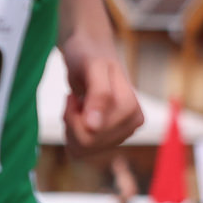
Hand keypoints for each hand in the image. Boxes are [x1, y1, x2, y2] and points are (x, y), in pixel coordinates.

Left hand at [60, 39, 144, 157]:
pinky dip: (72, 133)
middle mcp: (131, 124)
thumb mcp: (93, 68)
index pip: (91, 133)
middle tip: (71, 100)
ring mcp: (122, 132)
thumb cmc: (90, 57)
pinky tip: (77, 114)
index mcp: (131, 110)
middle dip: (71, 123)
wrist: (90, 52)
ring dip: (70, 127)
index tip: (72, 96)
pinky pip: (82, 149)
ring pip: (83, 149)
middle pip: (87, 143)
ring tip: (75, 105)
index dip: (72, 116)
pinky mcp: (110, 137)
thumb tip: (94, 127)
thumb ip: (99, 95)